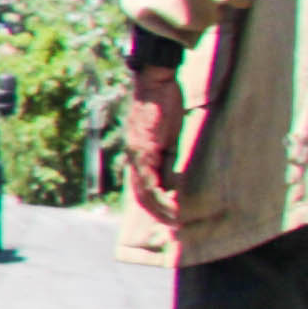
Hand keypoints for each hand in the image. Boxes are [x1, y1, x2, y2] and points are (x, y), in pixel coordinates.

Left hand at [128, 69, 185, 221]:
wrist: (153, 83)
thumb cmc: (161, 104)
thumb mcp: (165, 134)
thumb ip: (166, 152)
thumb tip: (174, 171)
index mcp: (138, 154)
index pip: (142, 187)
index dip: (154, 204)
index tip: (168, 216)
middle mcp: (133, 157)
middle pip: (140, 195)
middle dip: (157, 213)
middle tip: (172, 225)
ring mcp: (136, 154)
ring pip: (143, 192)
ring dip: (159, 209)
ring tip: (174, 221)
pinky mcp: (143, 149)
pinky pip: (149, 179)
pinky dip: (160, 196)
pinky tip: (170, 206)